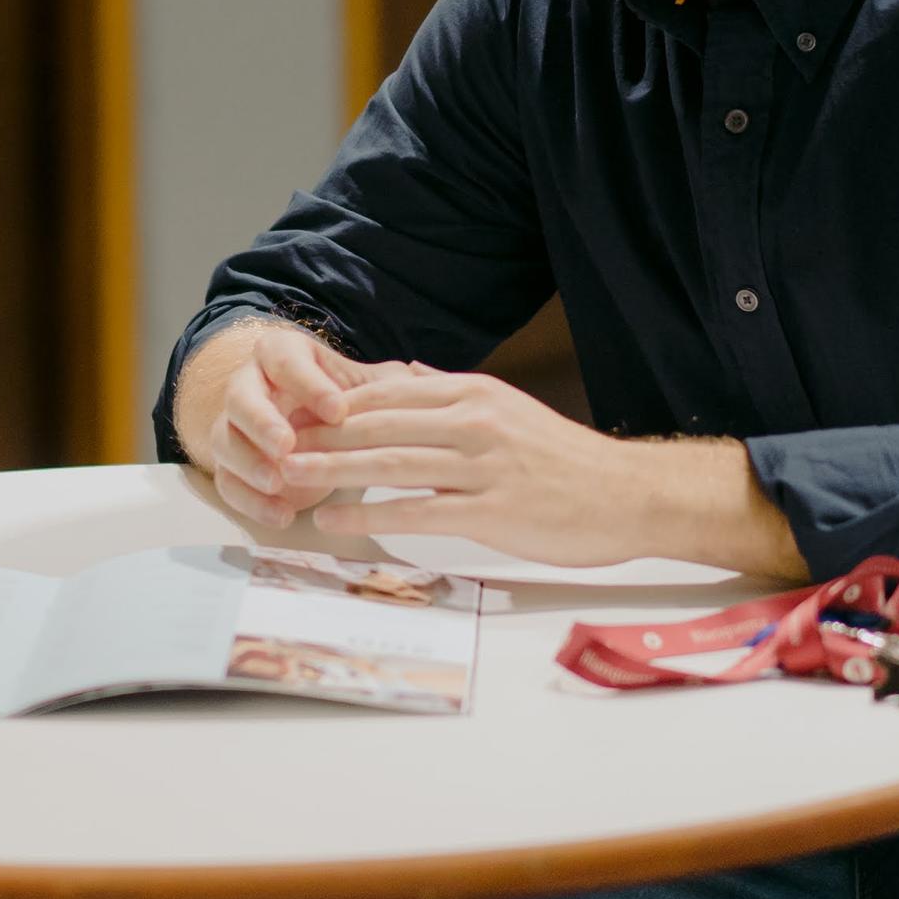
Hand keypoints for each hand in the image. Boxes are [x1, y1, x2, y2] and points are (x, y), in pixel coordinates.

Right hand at [185, 319, 398, 526]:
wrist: (314, 426)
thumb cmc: (344, 399)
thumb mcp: (368, 386)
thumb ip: (389, 383)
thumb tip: (422, 376)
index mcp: (281, 355)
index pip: (284, 359)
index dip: (307, 384)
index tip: (338, 411)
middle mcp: (250, 386)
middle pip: (239, 398)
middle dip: (261, 422)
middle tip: (288, 446)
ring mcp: (236, 428)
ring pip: (224, 440)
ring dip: (248, 463)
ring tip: (278, 483)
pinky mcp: (233, 467)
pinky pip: (227, 483)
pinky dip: (250, 501)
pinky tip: (281, 515)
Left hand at [287, 368, 642, 562]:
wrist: (628, 495)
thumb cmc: (565, 460)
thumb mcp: (507, 409)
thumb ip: (451, 393)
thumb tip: (404, 374)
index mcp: (472, 393)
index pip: (385, 390)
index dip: (331, 402)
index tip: (289, 413)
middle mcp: (473, 420)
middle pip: (377, 421)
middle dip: (317, 432)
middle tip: (270, 444)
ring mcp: (483, 465)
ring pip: (389, 462)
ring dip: (331, 470)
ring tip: (287, 477)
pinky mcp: (493, 510)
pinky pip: (417, 512)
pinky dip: (370, 517)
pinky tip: (336, 524)